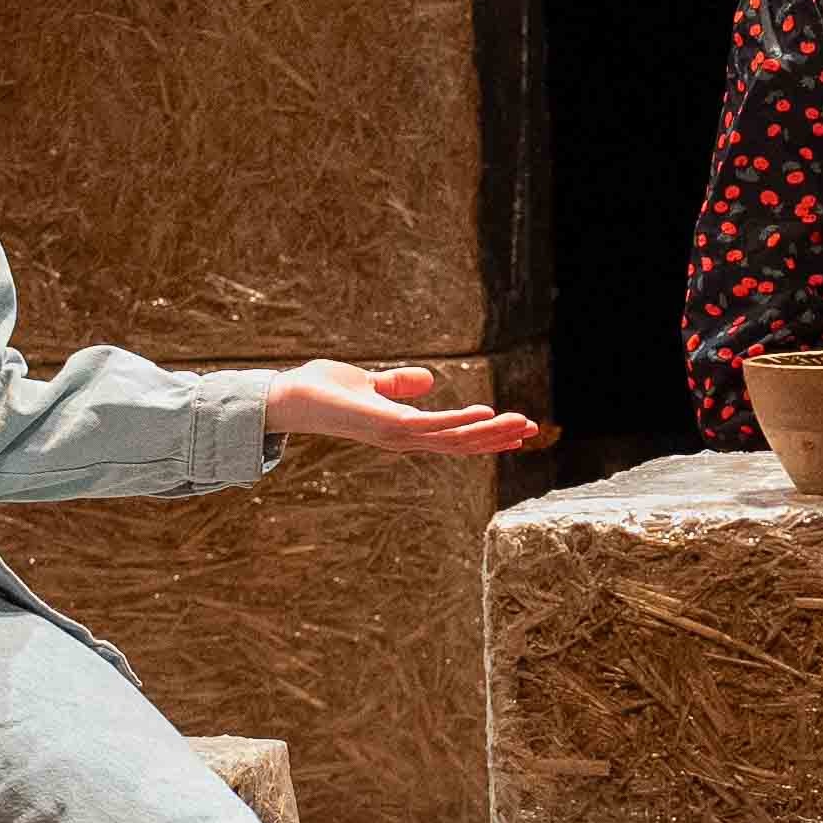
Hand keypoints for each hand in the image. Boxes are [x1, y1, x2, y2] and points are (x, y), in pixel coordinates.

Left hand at [265, 360, 548, 456]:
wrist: (288, 398)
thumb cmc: (322, 391)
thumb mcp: (368, 382)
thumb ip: (397, 384)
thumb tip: (429, 379)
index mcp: (403, 430)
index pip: (453, 436)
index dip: (486, 435)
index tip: (516, 429)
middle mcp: (404, 438)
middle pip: (462, 443)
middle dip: (498, 438)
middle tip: (533, 430)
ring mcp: (397, 435)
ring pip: (455, 438)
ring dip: (490, 432)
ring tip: (521, 424)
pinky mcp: (388, 425)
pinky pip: (433, 425)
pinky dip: (461, 421)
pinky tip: (485, 413)